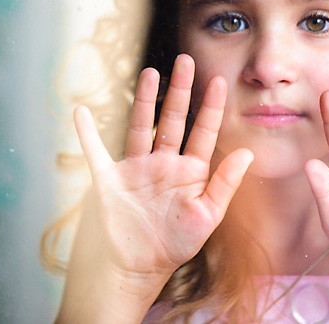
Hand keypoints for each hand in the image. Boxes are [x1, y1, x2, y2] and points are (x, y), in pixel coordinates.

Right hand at [74, 54, 252, 284]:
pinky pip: (96, 151)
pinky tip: (81, 112)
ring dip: (143, 100)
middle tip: (186, 61)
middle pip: (173, 119)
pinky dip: (87, 133)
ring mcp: (136, 168)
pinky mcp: (110, 179)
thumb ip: (226, 183)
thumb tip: (248, 152)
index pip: (204, 132)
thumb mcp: (207, 216)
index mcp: (190, 171)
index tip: (219, 80)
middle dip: (180, 90)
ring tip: (149, 71)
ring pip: (141, 126)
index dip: (212, 107)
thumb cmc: (177, 243)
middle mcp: (164, 163)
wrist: (139, 268)